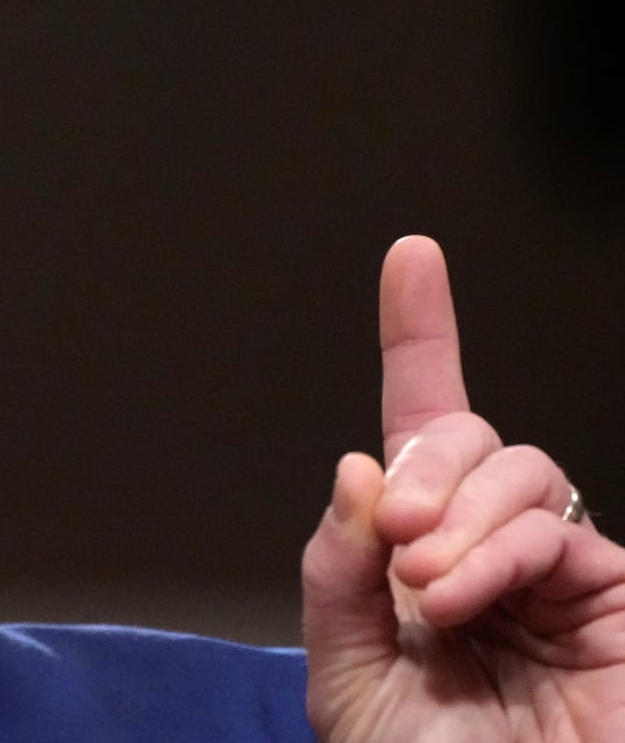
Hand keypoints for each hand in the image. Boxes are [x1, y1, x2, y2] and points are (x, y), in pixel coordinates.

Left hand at [302, 236, 624, 741]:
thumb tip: (356, 467)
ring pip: (517, 469)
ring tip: (425, 583)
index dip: (421, 337)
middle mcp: (487, 551)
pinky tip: (459, 595)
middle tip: (395, 531)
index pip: (420, 430)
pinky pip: (553, 527)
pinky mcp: (612, 596)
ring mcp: (554, 571)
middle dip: (424, 461)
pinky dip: (496, 550)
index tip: (411, 258)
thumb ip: (335, 574)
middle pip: (467, 437)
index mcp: (418, 559)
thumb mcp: (347, 674)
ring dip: (456, 512)